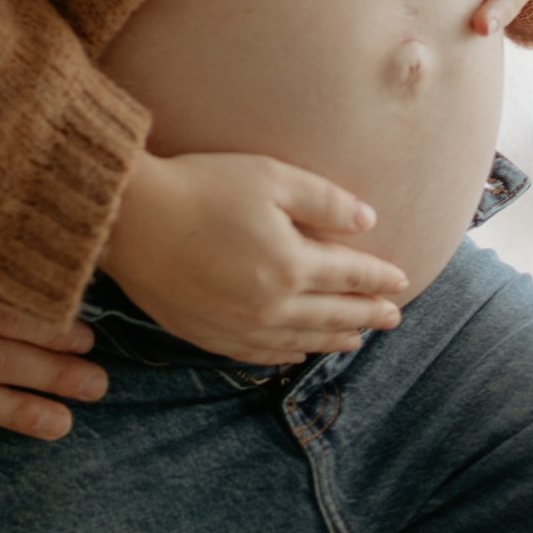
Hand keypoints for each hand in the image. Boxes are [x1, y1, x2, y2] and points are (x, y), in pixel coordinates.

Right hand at [100, 150, 408, 363]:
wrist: (130, 219)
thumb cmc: (200, 187)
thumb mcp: (269, 177)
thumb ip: (324, 201)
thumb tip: (367, 221)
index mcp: (292, 265)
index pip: (350, 276)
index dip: (379, 278)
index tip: (402, 281)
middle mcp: (272, 306)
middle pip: (333, 314)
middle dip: (368, 315)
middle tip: (393, 317)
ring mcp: (240, 327)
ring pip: (301, 341)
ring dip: (334, 339)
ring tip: (356, 339)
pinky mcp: (210, 336)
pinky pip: (262, 355)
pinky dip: (289, 355)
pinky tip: (297, 353)